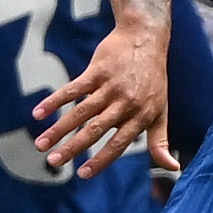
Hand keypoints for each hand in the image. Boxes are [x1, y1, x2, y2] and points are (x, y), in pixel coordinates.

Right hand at [34, 21, 177, 177]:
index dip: (101, 160)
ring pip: (81, 112)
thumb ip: (161, 141)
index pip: (119, 143)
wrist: (146, 38)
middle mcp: (125, 102)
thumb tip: (174, 168)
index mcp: (141, 116)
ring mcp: (110, 86)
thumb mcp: (161, 111)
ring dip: (58, 129)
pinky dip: (54, 101)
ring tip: (41, 145)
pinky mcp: (97, 70)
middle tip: (53, 162)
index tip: (82, 174)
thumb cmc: (153, 80)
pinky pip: (72, 89)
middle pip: (95, 129)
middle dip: (73, 148)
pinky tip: (38, 113)